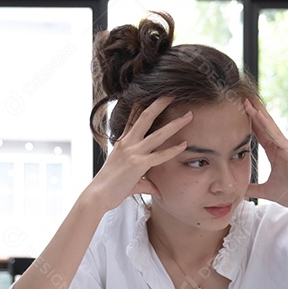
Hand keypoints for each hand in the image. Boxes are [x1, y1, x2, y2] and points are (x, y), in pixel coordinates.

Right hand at [84, 97, 191, 212]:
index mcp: (123, 142)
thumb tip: (157, 190)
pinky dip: (173, 150)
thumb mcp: (129, 178)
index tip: (152, 93)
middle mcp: (128, 143)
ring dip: (175, 124)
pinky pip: (160, 155)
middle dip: (160, 103)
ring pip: (158, 133)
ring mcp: (133, 152)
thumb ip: (146, 181)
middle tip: (173, 93)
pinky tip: (185, 144)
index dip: (143, 104)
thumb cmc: (110, 187)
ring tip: (189, 115)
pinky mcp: (138, 164)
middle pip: (146, 117)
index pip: (133, 118)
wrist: (98, 195)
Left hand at [244, 98, 287, 212]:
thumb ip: (252, 189)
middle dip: (255, 112)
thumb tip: (239, 191)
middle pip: (265, 126)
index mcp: (275, 153)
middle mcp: (282, 146)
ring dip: (258, 114)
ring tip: (248, 102)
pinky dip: (266, 125)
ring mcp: (287, 147)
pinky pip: (275, 136)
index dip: (251, 122)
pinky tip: (258, 115)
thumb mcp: (266, 191)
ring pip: (269, 127)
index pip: (260, 134)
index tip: (241, 111)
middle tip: (243, 98)